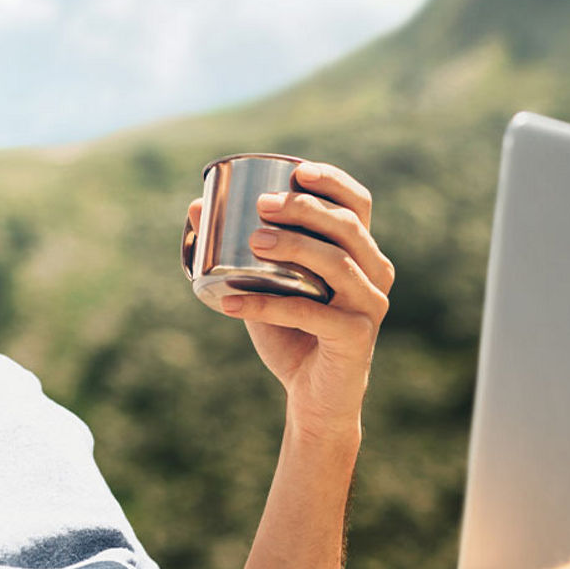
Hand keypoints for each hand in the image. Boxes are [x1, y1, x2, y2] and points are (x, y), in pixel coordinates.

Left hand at [187, 162, 393, 435]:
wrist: (311, 397)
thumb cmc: (290, 332)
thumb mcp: (263, 283)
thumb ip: (239, 249)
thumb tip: (195, 207)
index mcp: (359, 252)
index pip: (358, 204)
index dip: (333, 182)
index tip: (297, 171)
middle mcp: (374, 273)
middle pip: (347, 227)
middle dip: (304, 209)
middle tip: (262, 205)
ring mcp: (370, 305)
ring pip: (336, 264)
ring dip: (294, 247)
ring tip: (254, 242)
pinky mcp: (356, 337)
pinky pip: (312, 313)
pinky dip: (268, 305)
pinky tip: (232, 304)